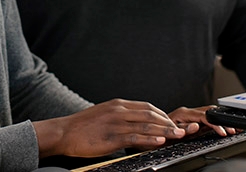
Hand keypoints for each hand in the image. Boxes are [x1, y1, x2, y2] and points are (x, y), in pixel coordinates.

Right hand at [33, 99, 184, 157]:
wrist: (64, 132)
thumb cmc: (82, 126)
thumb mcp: (104, 114)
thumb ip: (120, 116)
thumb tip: (135, 122)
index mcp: (118, 104)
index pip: (147, 107)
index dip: (163, 115)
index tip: (172, 122)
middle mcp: (119, 111)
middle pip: (150, 114)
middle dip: (168, 122)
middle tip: (181, 129)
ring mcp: (116, 123)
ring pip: (146, 126)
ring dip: (165, 131)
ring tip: (178, 135)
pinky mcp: (112, 137)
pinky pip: (135, 137)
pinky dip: (150, 139)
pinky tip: (160, 142)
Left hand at [167, 106, 235, 136]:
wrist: (154, 133)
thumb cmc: (161, 134)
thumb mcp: (171, 134)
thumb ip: (184, 129)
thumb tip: (196, 126)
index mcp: (183, 113)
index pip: (203, 115)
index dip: (215, 123)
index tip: (222, 131)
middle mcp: (188, 112)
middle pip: (209, 112)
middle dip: (222, 121)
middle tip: (232, 129)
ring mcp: (191, 116)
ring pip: (210, 114)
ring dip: (221, 121)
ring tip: (232, 128)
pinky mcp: (194, 120)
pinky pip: (208, 119)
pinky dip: (217, 123)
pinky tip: (224, 127)